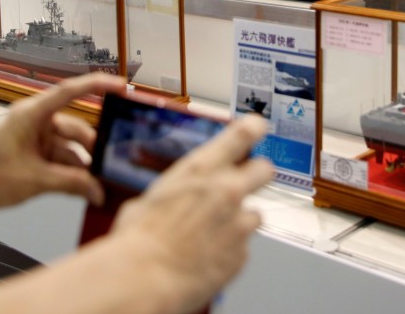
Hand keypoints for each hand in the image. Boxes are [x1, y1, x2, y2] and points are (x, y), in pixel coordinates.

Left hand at [0, 73, 124, 210]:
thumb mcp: (34, 180)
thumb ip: (70, 184)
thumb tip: (98, 191)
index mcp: (32, 114)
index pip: (70, 92)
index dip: (97, 85)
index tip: (121, 86)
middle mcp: (36, 121)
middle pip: (76, 128)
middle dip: (94, 148)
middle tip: (114, 164)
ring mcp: (35, 138)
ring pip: (70, 147)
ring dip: (83, 166)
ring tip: (100, 187)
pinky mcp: (33, 154)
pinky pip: (60, 159)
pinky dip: (71, 173)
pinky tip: (85, 190)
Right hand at [110, 116, 272, 312]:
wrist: (146, 278)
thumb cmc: (140, 239)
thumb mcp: (149, 199)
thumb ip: (174, 193)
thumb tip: (172, 200)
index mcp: (201, 169)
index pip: (242, 134)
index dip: (253, 128)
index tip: (257, 126)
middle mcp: (227, 191)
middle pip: (264, 169)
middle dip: (257, 174)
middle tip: (246, 181)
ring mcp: (238, 223)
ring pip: (254, 214)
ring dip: (239, 221)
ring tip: (213, 234)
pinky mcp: (242, 254)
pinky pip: (242, 248)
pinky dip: (229, 251)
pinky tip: (207, 256)